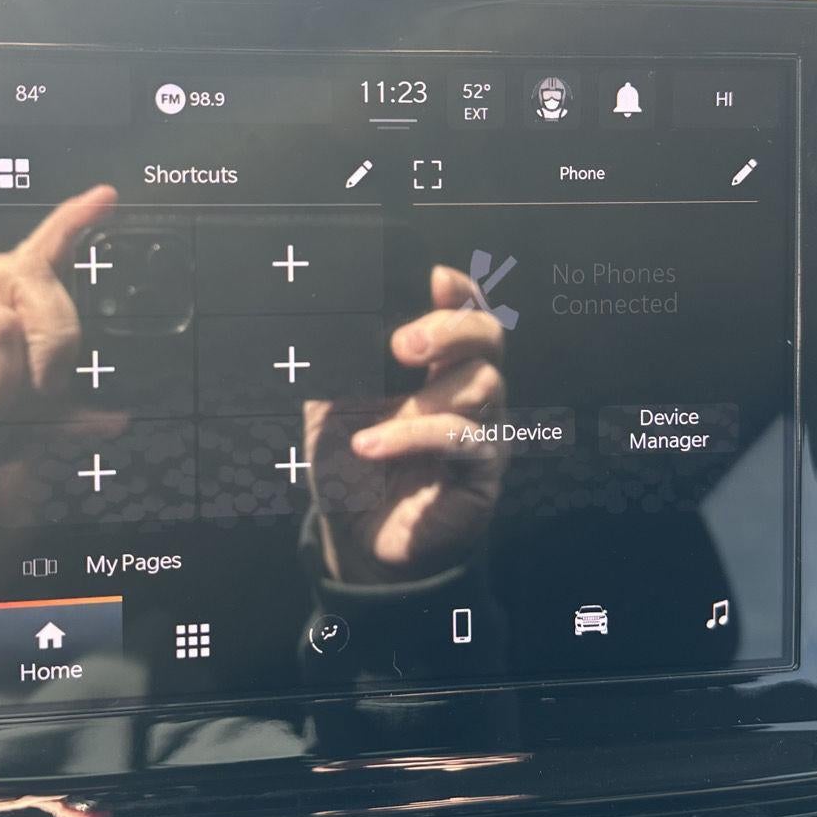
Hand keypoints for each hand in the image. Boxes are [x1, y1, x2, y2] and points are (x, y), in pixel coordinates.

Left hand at [306, 264, 508, 583]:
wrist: (355, 537)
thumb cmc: (351, 465)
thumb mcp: (335, 404)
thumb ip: (342, 361)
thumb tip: (327, 314)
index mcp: (438, 364)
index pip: (465, 311)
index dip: (458, 291)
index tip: (434, 278)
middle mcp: (469, 390)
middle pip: (489, 336)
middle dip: (451, 328)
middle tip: (404, 346)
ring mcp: (483, 429)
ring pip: (482, 385)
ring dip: (419, 400)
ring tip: (367, 426)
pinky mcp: (483, 472)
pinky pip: (463, 439)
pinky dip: (413, 437)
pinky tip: (371, 447)